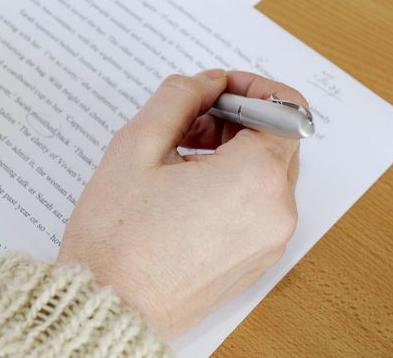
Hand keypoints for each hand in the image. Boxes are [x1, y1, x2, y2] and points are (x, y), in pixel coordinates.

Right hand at [59, 70, 303, 338]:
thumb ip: (179, 98)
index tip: (217, 90)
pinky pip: (258, 207)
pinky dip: (233, 187)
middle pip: (278, 141)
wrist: (106, 310)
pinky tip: (185, 192)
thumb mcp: (137, 146)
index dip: (252, 88)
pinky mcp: (255, 262)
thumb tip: (206, 82)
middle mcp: (276, 212)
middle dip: (237, 120)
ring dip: (233, 153)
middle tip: (187, 123)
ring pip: (267, 174)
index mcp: (255, 179)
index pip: (286, 109)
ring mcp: (268, 242)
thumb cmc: (116, 240)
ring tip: (178, 159)